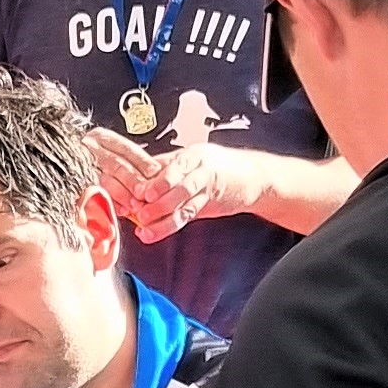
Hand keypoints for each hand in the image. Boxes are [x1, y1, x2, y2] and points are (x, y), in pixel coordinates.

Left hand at [94, 127, 265, 237]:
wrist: (255, 177)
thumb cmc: (220, 168)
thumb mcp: (193, 161)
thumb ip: (166, 169)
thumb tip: (135, 179)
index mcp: (191, 154)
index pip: (167, 164)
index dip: (149, 178)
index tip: (133, 191)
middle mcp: (200, 167)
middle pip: (175, 180)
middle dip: (155, 196)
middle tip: (137, 208)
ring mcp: (208, 185)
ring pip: (183, 200)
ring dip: (161, 214)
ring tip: (144, 225)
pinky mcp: (212, 202)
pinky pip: (189, 214)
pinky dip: (170, 225)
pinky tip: (155, 232)